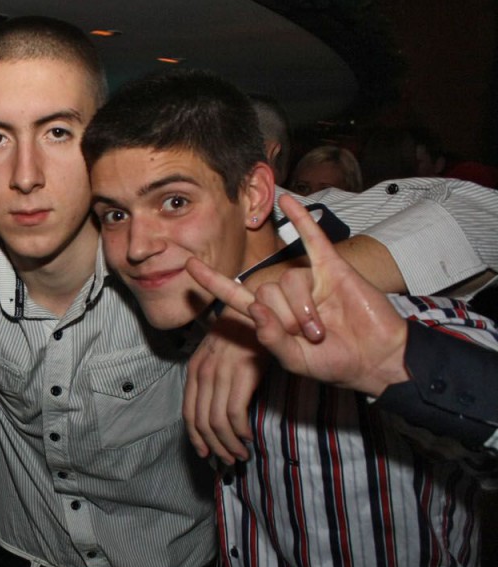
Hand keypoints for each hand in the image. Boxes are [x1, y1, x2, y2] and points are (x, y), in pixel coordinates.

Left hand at [183, 308, 266, 464]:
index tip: (206, 454)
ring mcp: (221, 372)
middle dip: (214, 446)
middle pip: (201, 422)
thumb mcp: (220, 354)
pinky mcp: (242, 373)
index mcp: (195, 370)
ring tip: (240, 453)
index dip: (196, 437)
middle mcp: (203, 372)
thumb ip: (214, 380)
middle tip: (229, 460)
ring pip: (217, 422)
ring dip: (229, 444)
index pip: (189, 413)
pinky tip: (249, 436)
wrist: (260, 305)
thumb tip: (216, 411)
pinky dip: (240, 431)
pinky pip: (235, 413)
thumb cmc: (243, 332)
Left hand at [186, 195, 408, 396]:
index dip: (212, 282)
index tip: (189, 265)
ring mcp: (309, 280)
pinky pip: (313, 240)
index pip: (234, 296)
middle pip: (264, 293)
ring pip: (287, 281)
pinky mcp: (333, 269)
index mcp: (271, 318)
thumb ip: (270, 338)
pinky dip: (301, 220)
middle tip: (310, 337)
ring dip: (304, 310)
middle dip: (286, 319)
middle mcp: (285, 297)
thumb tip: (253, 308)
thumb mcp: (294, 360)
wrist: (378, 358)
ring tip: (322, 329)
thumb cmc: (336, 363)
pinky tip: (286, 202)